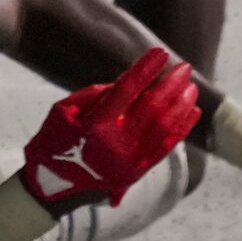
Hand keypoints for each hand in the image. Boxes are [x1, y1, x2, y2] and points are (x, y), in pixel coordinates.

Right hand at [19, 46, 199, 211]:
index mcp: (94, 125)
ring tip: (190, 87)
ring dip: (180, 105)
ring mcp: (130, 160)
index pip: (127, 89)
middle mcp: (117, 143)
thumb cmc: (52, 143)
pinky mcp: (137, 172)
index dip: (145, 69)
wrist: (51, 188)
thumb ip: (94, 95)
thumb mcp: (62, 112)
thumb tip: (125, 82)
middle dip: (170, 84)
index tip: (160, 52)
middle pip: (152, 107)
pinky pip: (165, 147)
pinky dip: (181, 128)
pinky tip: (190, 112)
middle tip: (183, 67)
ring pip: (164, 127)